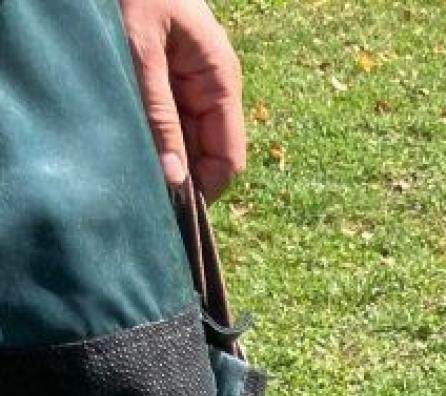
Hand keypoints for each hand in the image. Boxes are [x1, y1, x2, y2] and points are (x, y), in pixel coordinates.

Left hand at [119, 0, 246, 200]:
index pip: (228, 157)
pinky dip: (153, 135)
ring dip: (164, 154)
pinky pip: (169, 120)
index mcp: (220, 80)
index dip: (205, 188)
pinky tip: (133, 141)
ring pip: (186, 140)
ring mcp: (193, 84)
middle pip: (207, 153)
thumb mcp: (141, 51)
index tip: (173, 209)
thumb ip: (158, 113)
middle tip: (146, 193)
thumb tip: (174, 179)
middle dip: (181, 173)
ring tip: (135, 164)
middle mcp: (213, 87)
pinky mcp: (172, 78)